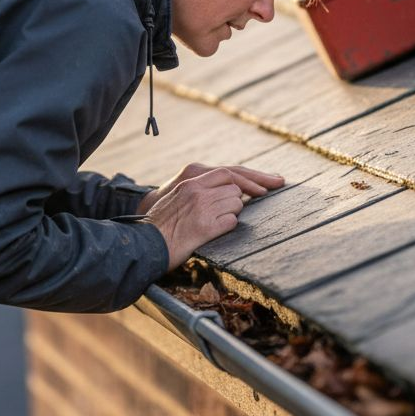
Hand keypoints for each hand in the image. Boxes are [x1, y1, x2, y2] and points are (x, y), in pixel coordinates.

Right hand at [140, 164, 285, 270]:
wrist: (145, 243)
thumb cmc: (160, 224)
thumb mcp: (175, 198)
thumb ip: (197, 190)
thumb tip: (225, 190)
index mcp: (190, 182)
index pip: (227, 172)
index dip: (250, 179)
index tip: (269, 184)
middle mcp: (197, 191)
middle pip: (236, 188)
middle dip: (242, 199)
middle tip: (253, 203)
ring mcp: (202, 208)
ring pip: (237, 205)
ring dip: (233, 213)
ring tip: (217, 222)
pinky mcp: (205, 227)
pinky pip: (231, 222)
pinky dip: (229, 226)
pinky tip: (218, 231)